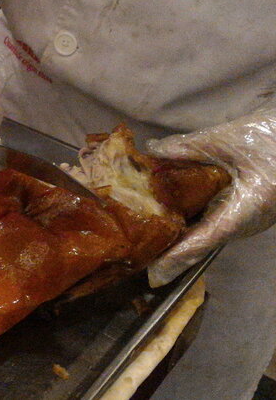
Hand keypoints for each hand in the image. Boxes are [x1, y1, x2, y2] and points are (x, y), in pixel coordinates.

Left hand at [145, 108, 275, 286]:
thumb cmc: (272, 134)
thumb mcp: (228, 138)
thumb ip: (188, 147)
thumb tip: (153, 151)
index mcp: (249, 206)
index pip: (207, 239)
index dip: (179, 256)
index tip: (155, 273)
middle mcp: (252, 220)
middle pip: (206, 242)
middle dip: (174, 253)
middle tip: (142, 260)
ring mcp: (254, 217)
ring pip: (212, 234)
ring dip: (183, 240)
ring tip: (149, 246)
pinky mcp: (252, 208)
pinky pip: (219, 222)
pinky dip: (194, 225)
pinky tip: (171, 219)